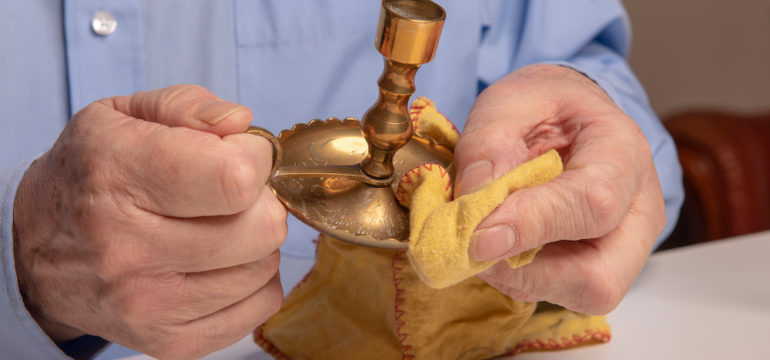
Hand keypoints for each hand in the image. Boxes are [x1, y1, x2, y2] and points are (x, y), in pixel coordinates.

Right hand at [12, 85, 286, 358]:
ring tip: (220, 227)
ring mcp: (148, 303)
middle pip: (260, 229)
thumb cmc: (91, 174)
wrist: (36, 252)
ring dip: (256, 243)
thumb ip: (188, 106)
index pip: (235, 178)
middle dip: (261, 202)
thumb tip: (242, 124)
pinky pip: (258, 308)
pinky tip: (221, 263)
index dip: (255, 158)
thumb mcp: (122, 116)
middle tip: (235, 194)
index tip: (240, 153)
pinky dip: (253, 282)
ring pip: (264, 269)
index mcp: (117, 175)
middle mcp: (127, 247)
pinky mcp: (169, 341)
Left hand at [454, 65, 664, 314]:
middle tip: (476, 248)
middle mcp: (638, 211)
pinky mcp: (597, 268)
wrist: (564, 118)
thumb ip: (487, 144)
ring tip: (483, 237)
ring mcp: (624, 248)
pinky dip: (517, 278)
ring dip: (517, 277)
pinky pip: (560, 293)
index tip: (478, 238)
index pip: (593, 204)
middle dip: (529, 274)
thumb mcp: (509, 102)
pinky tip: (498, 244)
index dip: (533, 225)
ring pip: (579, 295)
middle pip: (601, 278)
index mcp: (623, 153)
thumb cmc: (542, 107)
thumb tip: (473, 201)